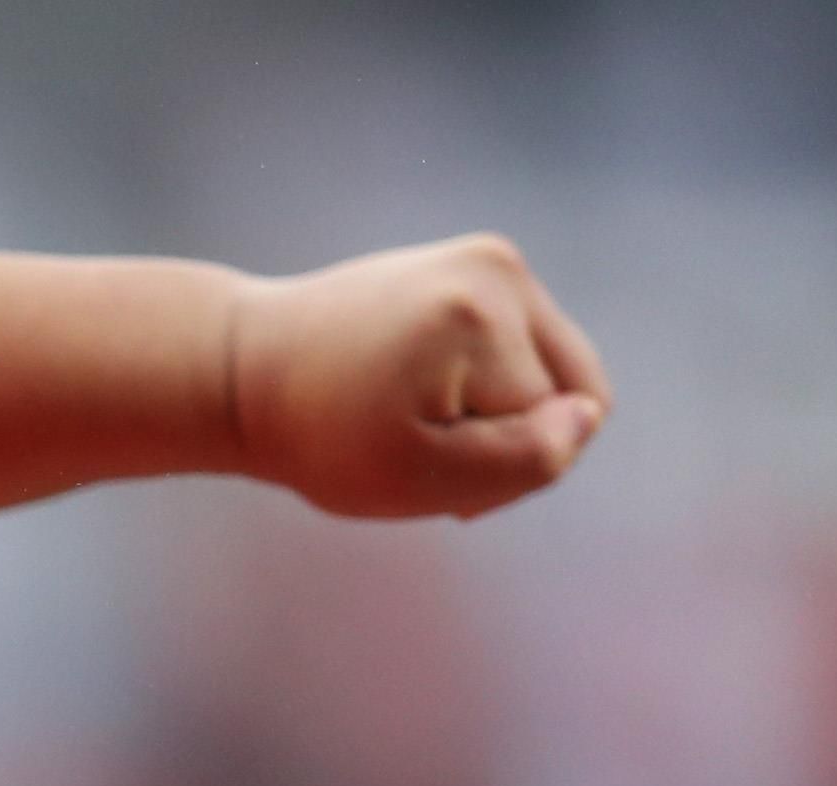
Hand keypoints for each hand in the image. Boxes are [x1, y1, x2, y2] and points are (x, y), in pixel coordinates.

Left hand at [228, 234, 610, 520]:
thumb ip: (523, 461)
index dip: (503, 471)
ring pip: (554, 371)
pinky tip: (424, 391)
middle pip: (573, 391)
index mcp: (483, 316)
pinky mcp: (480, 261)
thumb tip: (588, 416)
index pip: (555, 427)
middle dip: (513, 437)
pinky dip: (488, 380)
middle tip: (421, 449)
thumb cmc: (324, 436)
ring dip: (501, 411)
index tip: (421, 469)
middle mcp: (497, 269)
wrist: (248, 368)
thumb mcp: (420, 478)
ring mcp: (491, 257)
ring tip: (419, 418)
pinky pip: (527, 345)